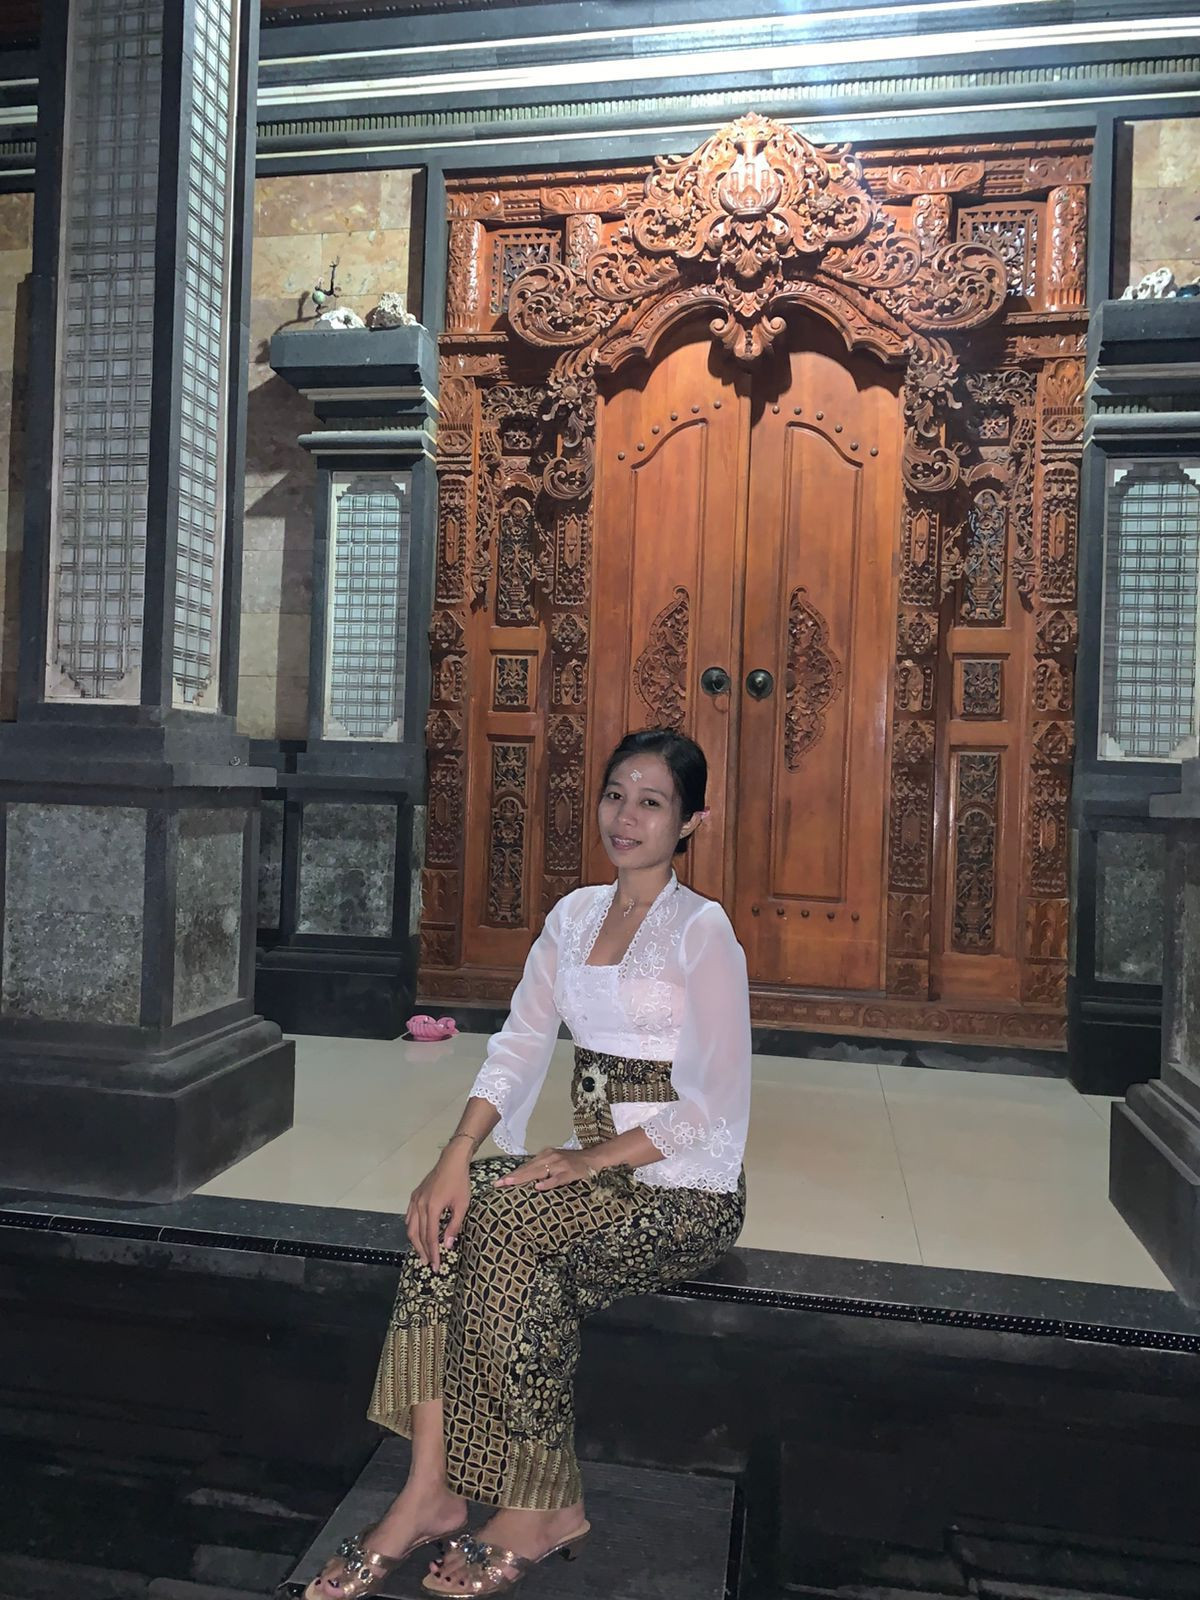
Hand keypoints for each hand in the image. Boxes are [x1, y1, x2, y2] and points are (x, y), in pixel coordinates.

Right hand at [406, 1147, 471, 1271]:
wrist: (451, 1161)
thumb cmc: (459, 1182)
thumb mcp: (462, 1205)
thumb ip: (454, 1226)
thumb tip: (448, 1245)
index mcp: (432, 1208)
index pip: (430, 1237)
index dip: (433, 1253)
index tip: (436, 1266)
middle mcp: (419, 1205)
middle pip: (418, 1235)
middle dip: (423, 1251)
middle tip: (429, 1264)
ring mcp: (415, 1200)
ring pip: (410, 1227)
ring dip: (416, 1242)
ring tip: (422, 1253)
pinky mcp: (414, 1196)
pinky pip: (409, 1216)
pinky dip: (411, 1228)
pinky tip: (416, 1234)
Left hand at [495, 1147, 596, 1191]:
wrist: (592, 1159)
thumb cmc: (571, 1163)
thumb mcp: (554, 1162)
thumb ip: (541, 1169)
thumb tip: (524, 1178)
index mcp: (545, 1156)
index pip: (525, 1166)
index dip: (512, 1174)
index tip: (498, 1181)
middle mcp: (550, 1158)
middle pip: (528, 1168)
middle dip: (513, 1176)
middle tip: (499, 1183)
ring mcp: (559, 1165)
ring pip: (538, 1172)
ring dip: (523, 1177)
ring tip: (510, 1182)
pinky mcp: (568, 1173)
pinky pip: (556, 1179)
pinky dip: (548, 1182)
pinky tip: (539, 1187)